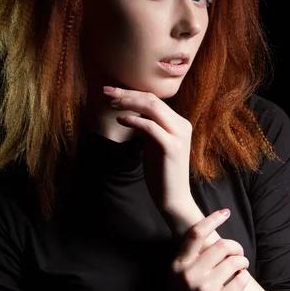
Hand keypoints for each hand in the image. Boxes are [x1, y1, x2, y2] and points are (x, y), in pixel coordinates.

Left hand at [104, 86, 192, 212]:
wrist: (174, 198)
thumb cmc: (162, 172)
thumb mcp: (155, 144)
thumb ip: (150, 128)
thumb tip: (134, 113)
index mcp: (179, 123)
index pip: (154, 100)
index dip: (132, 93)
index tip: (113, 92)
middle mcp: (182, 125)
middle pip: (152, 99)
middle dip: (127, 93)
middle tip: (107, 91)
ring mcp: (178, 136)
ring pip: (152, 108)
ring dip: (129, 103)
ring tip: (112, 104)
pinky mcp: (171, 147)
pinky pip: (150, 126)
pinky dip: (133, 120)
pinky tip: (120, 119)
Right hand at [158, 209, 250, 290]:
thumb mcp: (177, 276)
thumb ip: (188, 257)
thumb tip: (207, 232)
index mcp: (178, 264)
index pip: (196, 233)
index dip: (212, 219)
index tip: (225, 212)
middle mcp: (189, 274)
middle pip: (220, 245)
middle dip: (234, 246)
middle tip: (238, 252)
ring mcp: (204, 289)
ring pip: (233, 261)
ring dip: (241, 260)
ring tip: (240, 265)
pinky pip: (240, 279)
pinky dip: (244, 276)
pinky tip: (241, 278)